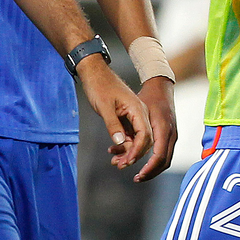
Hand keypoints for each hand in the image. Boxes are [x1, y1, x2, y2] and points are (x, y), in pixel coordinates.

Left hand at [77, 54, 153, 169]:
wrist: (94, 74)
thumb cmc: (100, 87)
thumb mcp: (104, 107)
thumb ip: (113, 125)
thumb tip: (120, 143)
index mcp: (137, 109)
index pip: (145, 134)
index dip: (137, 150)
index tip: (128, 161)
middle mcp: (139, 113)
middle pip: (144, 140)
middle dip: (134, 154)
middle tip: (120, 165)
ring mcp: (134, 116)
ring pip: (136, 139)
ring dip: (128, 152)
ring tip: (115, 161)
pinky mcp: (127, 118)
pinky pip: (129, 135)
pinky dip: (123, 145)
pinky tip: (113, 151)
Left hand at [134, 77, 176, 182]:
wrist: (161, 86)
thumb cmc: (147, 96)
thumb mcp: (133, 109)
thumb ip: (126, 127)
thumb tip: (119, 146)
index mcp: (163, 127)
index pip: (159, 156)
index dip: (148, 168)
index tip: (136, 176)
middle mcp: (171, 133)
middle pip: (164, 162)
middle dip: (150, 172)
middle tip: (136, 178)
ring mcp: (172, 134)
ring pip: (164, 159)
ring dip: (149, 167)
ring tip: (134, 169)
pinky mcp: (169, 135)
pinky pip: (163, 152)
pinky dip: (151, 158)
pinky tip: (135, 155)